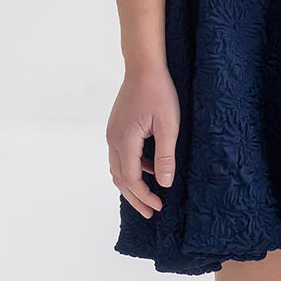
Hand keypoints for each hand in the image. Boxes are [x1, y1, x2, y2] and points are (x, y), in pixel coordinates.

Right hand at [106, 65, 180, 217]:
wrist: (143, 67)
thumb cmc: (158, 93)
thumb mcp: (168, 126)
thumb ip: (165, 156)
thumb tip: (164, 184)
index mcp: (125, 141)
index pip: (131, 179)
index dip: (144, 196)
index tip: (158, 208)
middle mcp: (113, 139)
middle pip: (120, 178)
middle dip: (135, 198)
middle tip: (150, 213)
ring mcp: (112, 133)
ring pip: (118, 168)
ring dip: (132, 184)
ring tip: (148, 196)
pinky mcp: (116, 128)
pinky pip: (121, 155)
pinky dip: (133, 168)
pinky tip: (150, 169)